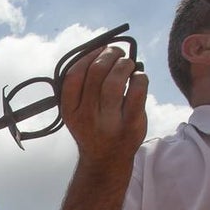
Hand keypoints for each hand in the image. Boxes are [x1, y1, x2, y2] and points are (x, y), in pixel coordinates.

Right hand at [59, 45, 147, 161]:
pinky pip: (137, 91)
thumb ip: (83, 87)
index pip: (74, 75)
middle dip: (110, 55)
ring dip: (124, 64)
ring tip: (128, 64)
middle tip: (117, 53)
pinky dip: (140, 78)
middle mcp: (86, 117)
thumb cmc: (94, 126)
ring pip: (115, 81)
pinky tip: (138, 78)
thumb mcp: (78, 111)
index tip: (99, 49)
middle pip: (96, 72)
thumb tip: (103, 49)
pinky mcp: (130, 125)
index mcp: (70, 111)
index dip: (88, 56)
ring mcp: (108, 123)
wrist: (106, 160)